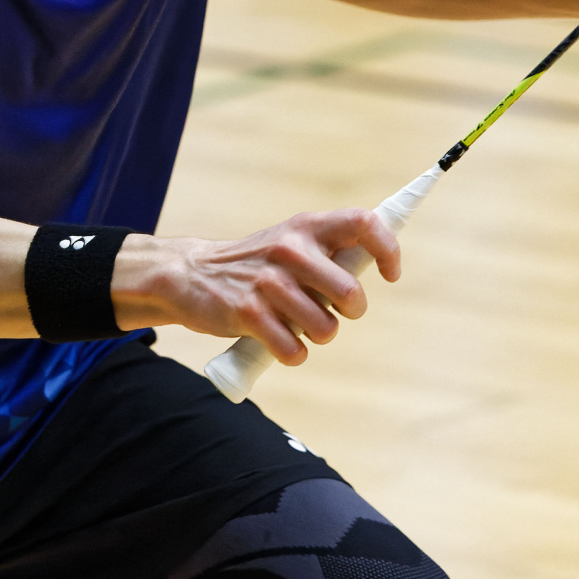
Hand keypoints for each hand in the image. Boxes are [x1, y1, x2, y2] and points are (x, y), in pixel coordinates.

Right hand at [117, 210, 400, 364]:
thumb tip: (378, 266)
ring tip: (299, 325)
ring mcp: (268, 282)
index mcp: (306, 227)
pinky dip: (292, 354)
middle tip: (335, 312)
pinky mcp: (247, 314)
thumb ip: (328, 252)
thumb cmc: (255, 265)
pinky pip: (294, 350)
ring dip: (319, 336)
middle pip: (350, 292)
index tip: (389, 275)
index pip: (364, 224)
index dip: (388, 250)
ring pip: (325, 328)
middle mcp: (290, 249)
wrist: (188, 275)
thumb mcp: (290, 243)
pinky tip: (279, 341)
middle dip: (350, 312)